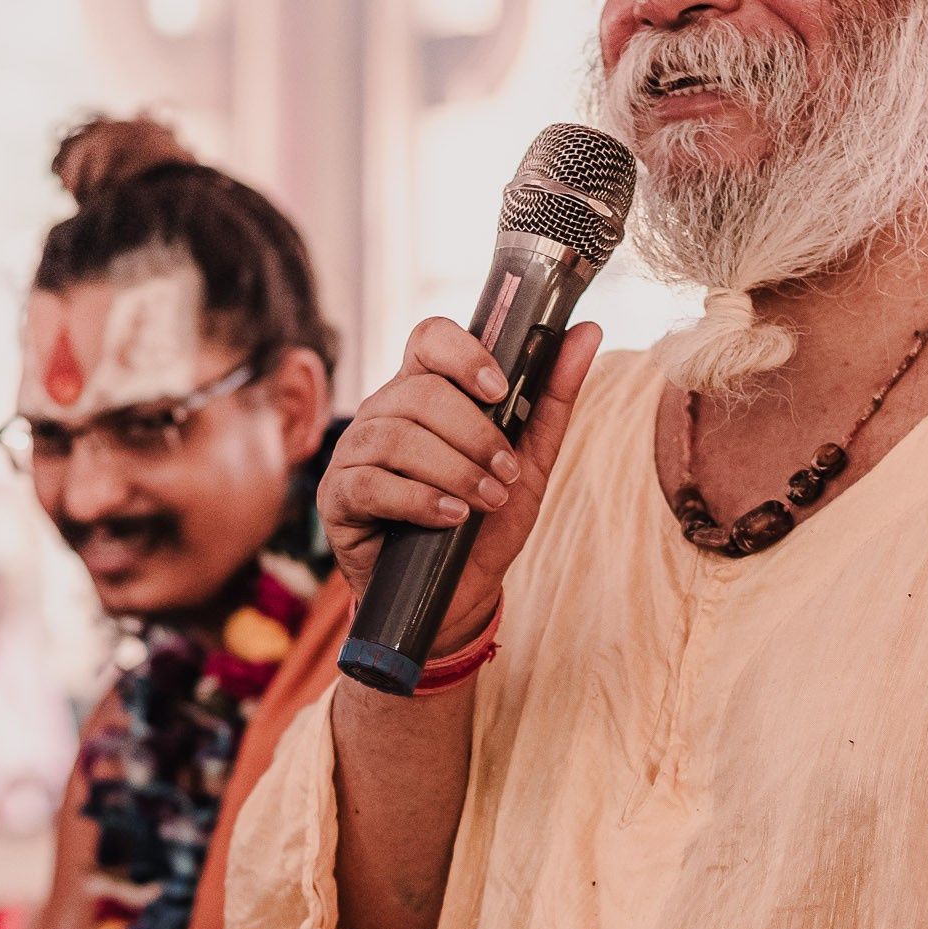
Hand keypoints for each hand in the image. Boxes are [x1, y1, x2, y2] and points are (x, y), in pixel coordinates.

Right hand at [319, 316, 600, 656]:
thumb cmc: (487, 521)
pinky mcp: (339, 497)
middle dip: (474, 434)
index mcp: (424, 391)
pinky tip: (451, 517)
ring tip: (487, 501)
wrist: (459, 596)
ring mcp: (354, 453)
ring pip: (396, 437)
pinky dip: (419, 500)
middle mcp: (383, 413)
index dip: (463, 355)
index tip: (499, 390)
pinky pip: (371, 484)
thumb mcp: (530, 460)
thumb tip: (588, 332)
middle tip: (507, 473)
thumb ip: (552, 398)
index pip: (429, 339)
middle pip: (420, 392)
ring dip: (454, 470)